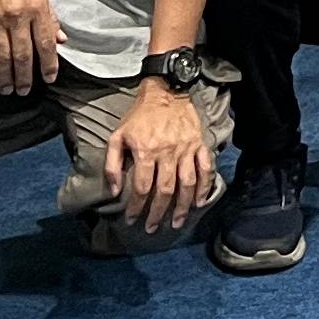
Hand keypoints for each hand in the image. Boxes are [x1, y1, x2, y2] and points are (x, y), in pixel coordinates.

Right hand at [0, 0, 63, 93]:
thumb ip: (50, 16)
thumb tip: (61, 40)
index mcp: (38, 6)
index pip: (46, 42)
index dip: (49, 64)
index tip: (50, 78)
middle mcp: (18, 14)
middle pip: (23, 54)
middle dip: (26, 77)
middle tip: (25, 91)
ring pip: (2, 56)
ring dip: (6, 77)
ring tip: (8, 89)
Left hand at [108, 80, 215, 233]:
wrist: (166, 91)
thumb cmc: (139, 116)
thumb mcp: (117, 136)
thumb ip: (112, 164)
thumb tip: (114, 191)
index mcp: (146, 151)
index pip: (141, 187)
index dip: (136, 207)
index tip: (132, 220)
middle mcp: (168, 152)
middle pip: (165, 190)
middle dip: (158, 213)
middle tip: (152, 228)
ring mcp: (187, 149)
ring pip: (186, 184)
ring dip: (181, 206)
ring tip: (176, 223)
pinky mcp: (200, 144)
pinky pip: (205, 168)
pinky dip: (204, 186)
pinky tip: (199, 202)